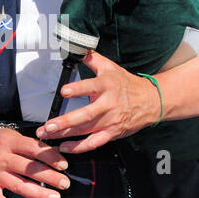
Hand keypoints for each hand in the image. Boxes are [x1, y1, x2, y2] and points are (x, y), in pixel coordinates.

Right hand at [0, 127, 70, 197]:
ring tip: (54, 197)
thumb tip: (58, 154)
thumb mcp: (14, 136)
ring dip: (38, 193)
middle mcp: (0, 157)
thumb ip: (33, 146)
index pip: (34, 149)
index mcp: (9, 141)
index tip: (64, 166)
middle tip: (65, 184)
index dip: (51, 157)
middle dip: (49, 177)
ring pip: (18, 185)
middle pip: (28, 169)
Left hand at [35, 50, 162, 154]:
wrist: (151, 101)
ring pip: (85, 130)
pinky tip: (64, 146)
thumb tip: (78, 49)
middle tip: (48, 125)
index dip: (78, 89)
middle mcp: (108, 105)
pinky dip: (78, 147)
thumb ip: (93, 59)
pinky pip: (93, 143)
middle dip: (65, 122)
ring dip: (65, 134)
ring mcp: (110, 121)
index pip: (91, 87)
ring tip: (47, 135)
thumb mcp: (111, 68)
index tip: (64, 91)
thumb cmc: (127, 85)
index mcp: (107, 86)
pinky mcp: (111, 133)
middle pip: (85, 115)